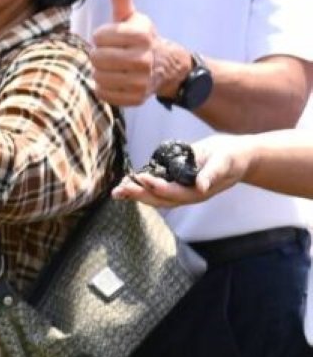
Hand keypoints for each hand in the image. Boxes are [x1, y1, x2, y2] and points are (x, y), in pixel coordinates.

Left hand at [90, 0, 162, 107]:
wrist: (164, 66)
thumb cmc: (139, 38)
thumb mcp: (131, 16)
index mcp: (141, 35)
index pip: (98, 37)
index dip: (101, 36)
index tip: (113, 37)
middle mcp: (144, 58)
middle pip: (96, 58)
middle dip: (99, 54)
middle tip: (112, 54)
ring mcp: (141, 81)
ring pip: (98, 77)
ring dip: (101, 72)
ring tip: (115, 67)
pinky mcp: (136, 99)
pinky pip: (104, 94)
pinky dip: (105, 88)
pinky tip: (117, 81)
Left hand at [113, 135, 245, 208]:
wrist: (239, 156)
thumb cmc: (232, 156)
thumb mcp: (225, 161)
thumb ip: (212, 173)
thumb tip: (201, 186)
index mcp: (200, 191)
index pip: (174, 193)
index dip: (157, 187)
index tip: (142, 177)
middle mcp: (189, 194)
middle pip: (161, 199)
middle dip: (139, 195)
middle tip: (119, 189)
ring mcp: (183, 190)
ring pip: (157, 197)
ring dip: (137, 194)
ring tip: (117, 191)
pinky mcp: (178, 182)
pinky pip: (158, 188)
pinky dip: (142, 187)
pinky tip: (128, 182)